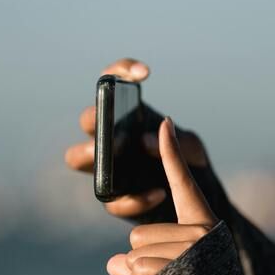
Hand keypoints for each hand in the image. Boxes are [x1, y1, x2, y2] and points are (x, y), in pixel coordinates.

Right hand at [64, 57, 210, 219]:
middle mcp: (112, 139)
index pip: (113, 84)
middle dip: (95, 118)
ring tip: (106, 158)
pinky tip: (157, 194)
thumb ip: (178, 141)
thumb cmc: (191, 166)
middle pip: (88, 120)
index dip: (122, 71)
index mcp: (130, 118)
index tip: (145, 74)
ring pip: (77, 157)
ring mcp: (108, 167)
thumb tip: (145, 141)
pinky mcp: (115, 198)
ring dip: (88, 155)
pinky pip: (109, 198)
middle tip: (108, 122)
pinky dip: (132, 199)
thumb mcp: (192, 149)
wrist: (197, 203)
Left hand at [105, 117, 217, 274]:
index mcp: (203, 224)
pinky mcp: (183, 260)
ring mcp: (195, 243)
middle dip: (142, 266)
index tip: (165, 123)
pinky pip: (137, 269)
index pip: (183, 184)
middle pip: (137, 235)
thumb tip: (113, 264)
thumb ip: (143, 263)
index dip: (171, 154)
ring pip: (134, 253)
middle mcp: (202, 227)